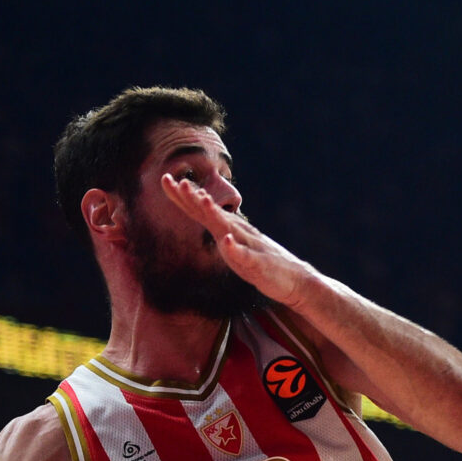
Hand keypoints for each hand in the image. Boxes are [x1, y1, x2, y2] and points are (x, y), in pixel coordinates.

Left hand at [160, 174, 317, 308]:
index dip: (183, 196)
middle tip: (177, 181)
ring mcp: (249, 247)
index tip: (165, 179)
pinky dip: (235, 248)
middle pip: (210, 213)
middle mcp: (238, 233)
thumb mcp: (234, 245)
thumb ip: (219, 228)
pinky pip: (245, 256)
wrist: (296, 281)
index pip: (201, 209)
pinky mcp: (259, 264)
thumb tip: (202, 209)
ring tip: (201, 199)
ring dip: (214, 214)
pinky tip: (226, 241)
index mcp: (229, 230)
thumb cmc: (262, 263)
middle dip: (192, 198)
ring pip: (228, 228)